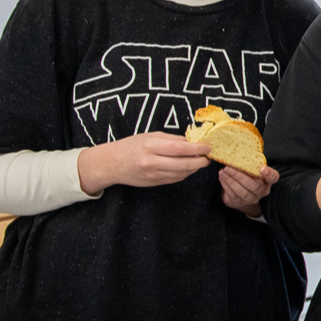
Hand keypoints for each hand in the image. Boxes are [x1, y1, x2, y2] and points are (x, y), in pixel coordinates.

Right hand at [77, 132, 211, 193]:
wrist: (111, 164)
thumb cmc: (131, 145)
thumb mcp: (150, 136)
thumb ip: (172, 139)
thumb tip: (194, 141)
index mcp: (150, 146)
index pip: (179, 148)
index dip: (197, 148)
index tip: (208, 147)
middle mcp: (151, 162)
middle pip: (183, 164)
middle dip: (200, 161)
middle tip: (209, 157)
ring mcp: (152, 175)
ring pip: (181, 174)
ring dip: (194, 168)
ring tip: (201, 161)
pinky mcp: (154, 184)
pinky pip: (175, 179)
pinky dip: (185, 174)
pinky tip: (189, 168)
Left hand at [219, 166, 278, 217]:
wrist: (240, 191)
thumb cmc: (247, 175)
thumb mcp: (251, 169)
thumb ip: (250, 163)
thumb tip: (237, 152)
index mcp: (267, 180)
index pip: (273, 177)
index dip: (269, 173)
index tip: (262, 169)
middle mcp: (261, 191)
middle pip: (254, 186)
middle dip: (239, 176)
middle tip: (228, 167)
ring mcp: (251, 199)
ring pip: (242, 192)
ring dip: (230, 181)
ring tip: (222, 172)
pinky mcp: (239, 202)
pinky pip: (233, 195)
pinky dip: (226, 185)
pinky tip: (222, 178)